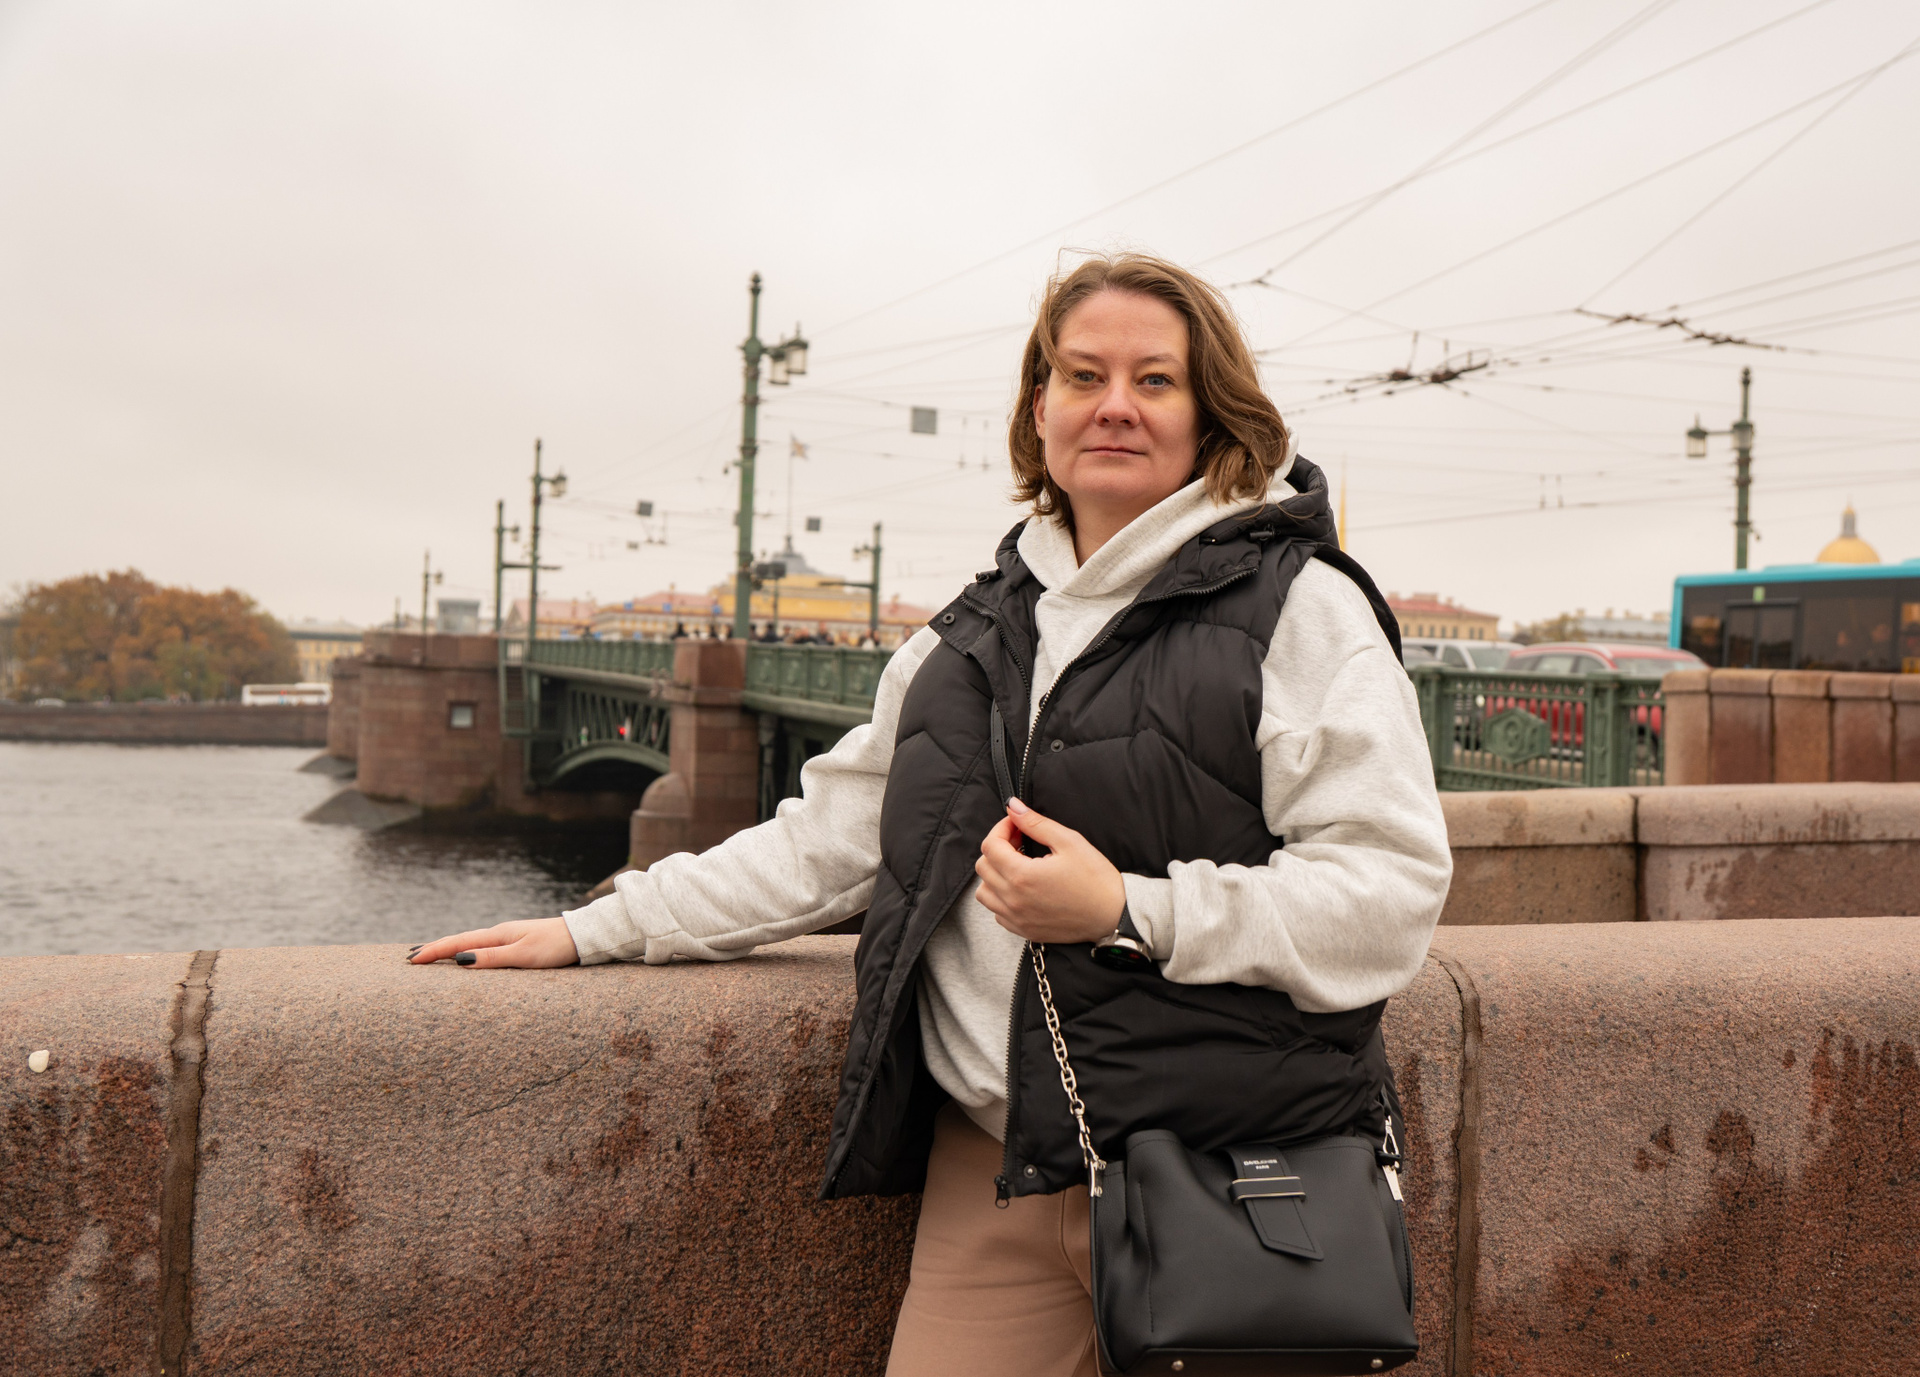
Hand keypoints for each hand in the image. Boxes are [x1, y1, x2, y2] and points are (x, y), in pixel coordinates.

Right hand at [409, 917, 579, 968]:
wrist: (582, 937)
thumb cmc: (555, 947)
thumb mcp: (523, 955)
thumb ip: (492, 958)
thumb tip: (458, 961)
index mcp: (497, 935)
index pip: (458, 944)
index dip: (433, 951)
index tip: (412, 960)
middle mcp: (499, 934)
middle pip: (459, 941)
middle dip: (434, 948)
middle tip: (410, 957)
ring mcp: (507, 938)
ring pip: (470, 944)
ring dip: (448, 949)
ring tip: (429, 954)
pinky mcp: (516, 944)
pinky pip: (482, 947)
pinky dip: (466, 950)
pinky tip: (464, 955)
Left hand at [974, 797, 1125, 944]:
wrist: (1114, 916)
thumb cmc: (1096, 880)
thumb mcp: (1069, 842)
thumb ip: (1035, 823)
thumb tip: (1013, 807)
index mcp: (1022, 876)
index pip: (990, 846)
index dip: (1001, 828)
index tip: (1017, 824)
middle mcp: (1013, 900)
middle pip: (983, 867)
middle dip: (997, 848)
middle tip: (1020, 841)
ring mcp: (1017, 918)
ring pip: (984, 892)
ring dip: (995, 874)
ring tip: (1018, 865)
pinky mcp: (1023, 930)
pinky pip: (996, 912)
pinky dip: (1001, 897)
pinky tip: (1022, 888)